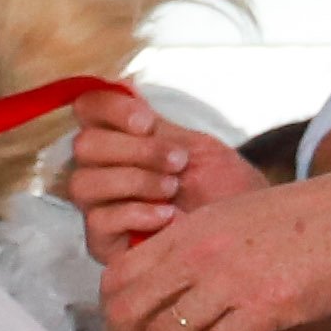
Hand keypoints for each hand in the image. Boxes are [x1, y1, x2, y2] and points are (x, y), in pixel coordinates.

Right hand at [59, 88, 266, 273]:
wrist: (247, 235)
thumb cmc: (227, 192)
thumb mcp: (197, 148)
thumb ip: (158, 126)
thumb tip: (123, 87)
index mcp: (124, 139)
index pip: (89, 108)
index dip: (110, 109)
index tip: (146, 122)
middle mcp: (104, 170)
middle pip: (83, 145)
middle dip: (134, 151)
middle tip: (176, 162)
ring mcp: (101, 207)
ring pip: (83, 183)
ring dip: (134, 181)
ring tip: (173, 189)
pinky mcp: (105, 243)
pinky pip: (98, 221)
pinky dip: (135, 213)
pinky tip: (167, 217)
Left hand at [98, 151, 330, 330]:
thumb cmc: (320, 218)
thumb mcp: (243, 216)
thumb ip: (203, 248)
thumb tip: (178, 290)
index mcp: (193, 228)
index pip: (120, 274)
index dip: (113, 314)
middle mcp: (202, 251)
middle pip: (129, 309)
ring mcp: (233, 278)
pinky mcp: (267, 306)